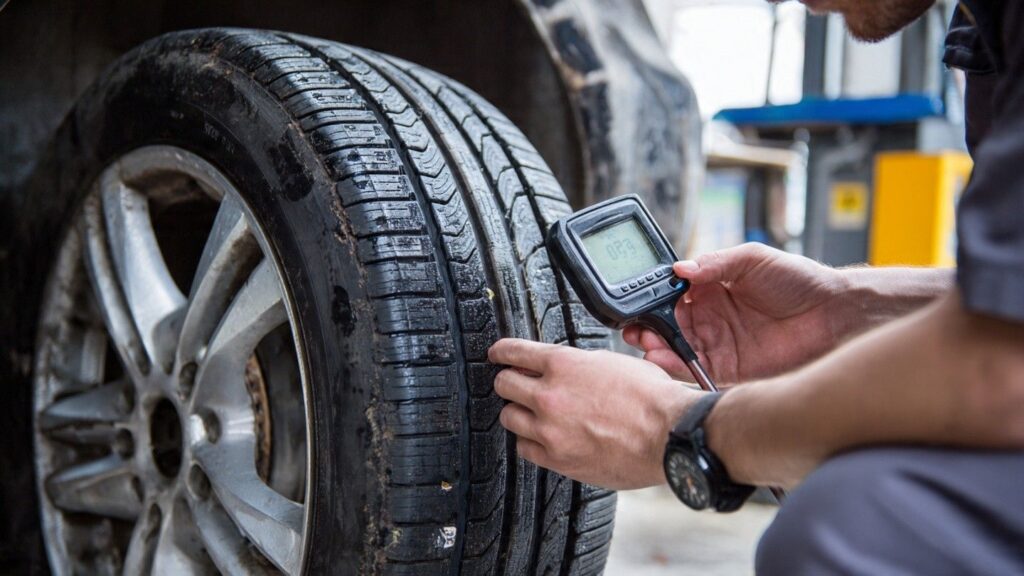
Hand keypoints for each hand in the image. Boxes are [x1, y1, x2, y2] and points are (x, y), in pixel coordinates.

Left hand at [489, 338, 702, 489]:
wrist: (669, 434)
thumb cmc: (651, 399)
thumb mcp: (612, 362)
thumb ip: (579, 365)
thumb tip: (564, 368)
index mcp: (563, 364)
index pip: (513, 352)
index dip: (501, 352)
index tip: (497, 355)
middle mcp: (550, 395)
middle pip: (503, 385)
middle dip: (508, 382)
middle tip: (516, 385)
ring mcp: (550, 430)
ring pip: (509, 417)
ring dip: (519, 412)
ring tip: (532, 414)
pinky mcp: (557, 459)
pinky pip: (524, 449)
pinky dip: (531, 442)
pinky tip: (542, 438)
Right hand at [623, 243, 846, 383]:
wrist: (834, 314)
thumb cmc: (800, 280)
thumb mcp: (752, 258)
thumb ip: (714, 263)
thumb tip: (680, 268)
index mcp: (712, 288)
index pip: (672, 295)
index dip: (653, 299)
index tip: (639, 302)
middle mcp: (711, 316)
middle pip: (668, 323)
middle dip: (648, 326)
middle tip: (637, 327)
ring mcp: (719, 342)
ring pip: (676, 347)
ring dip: (657, 346)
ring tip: (646, 342)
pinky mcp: (729, 367)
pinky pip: (696, 369)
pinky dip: (676, 366)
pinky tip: (663, 359)